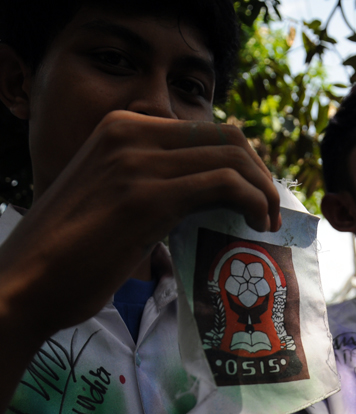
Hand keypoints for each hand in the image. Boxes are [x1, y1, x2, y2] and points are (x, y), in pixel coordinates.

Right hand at [0, 110, 280, 344]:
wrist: (24, 283)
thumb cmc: (71, 254)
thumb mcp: (115, 199)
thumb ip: (156, 184)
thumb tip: (208, 195)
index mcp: (122, 129)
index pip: (206, 130)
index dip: (244, 162)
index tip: (256, 196)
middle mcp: (130, 133)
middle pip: (228, 137)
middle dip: (260, 173)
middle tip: (270, 210)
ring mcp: (138, 162)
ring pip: (232, 156)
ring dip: (263, 189)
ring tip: (268, 221)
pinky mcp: (148, 197)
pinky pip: (224, 183)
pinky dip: (253, 201)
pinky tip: (257, 225)